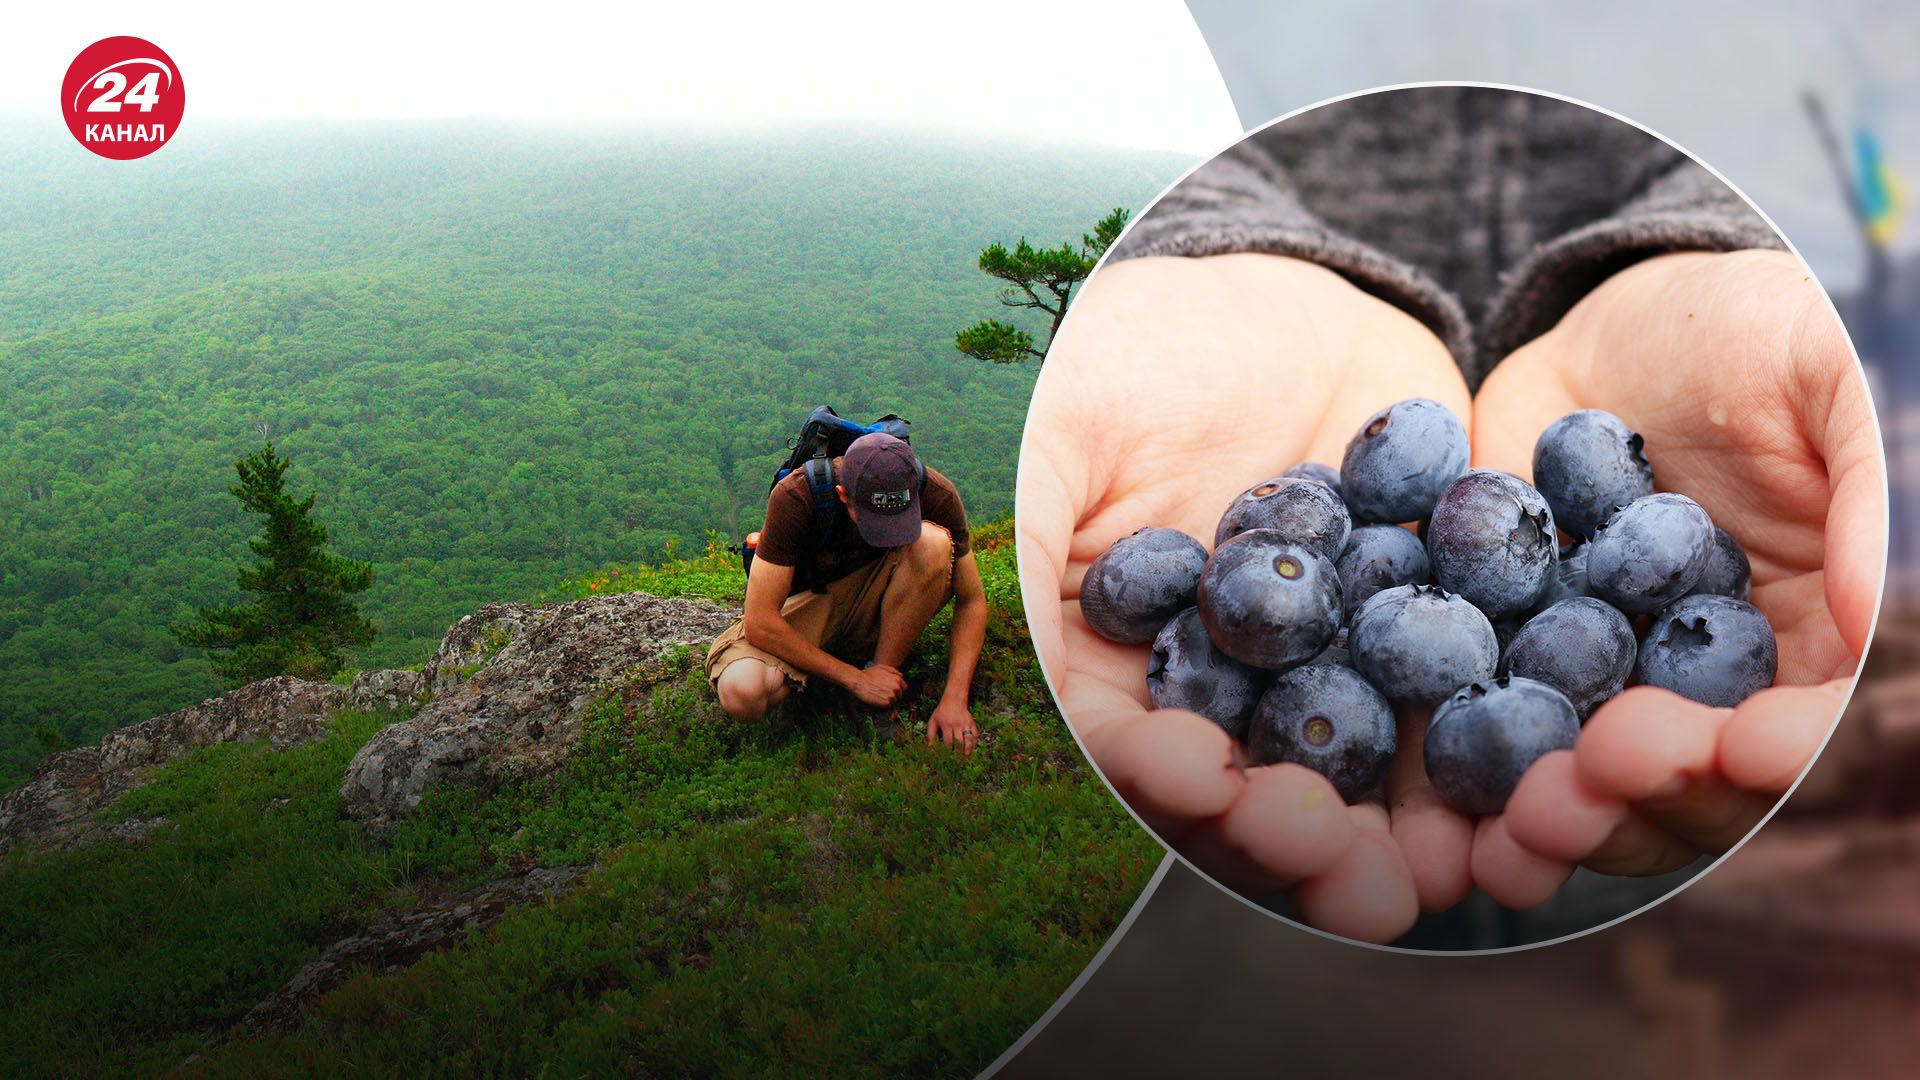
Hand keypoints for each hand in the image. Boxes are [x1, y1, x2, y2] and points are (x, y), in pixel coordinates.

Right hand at [843, 663, 906, 707]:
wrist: (858, 681)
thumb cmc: (868, 673)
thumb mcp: (882, 667)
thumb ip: (893, 671)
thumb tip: (901, 676)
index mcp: (898, 679)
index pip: (904, 688)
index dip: (897, 689)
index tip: (891, 690)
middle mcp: (897, 687)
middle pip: (899, 696)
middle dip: (893, 695)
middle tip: (882, 694)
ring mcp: (892, 695)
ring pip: (893, 701)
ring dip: (887, 700)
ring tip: (878, 696)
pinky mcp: (886, 703)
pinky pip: (888, 706)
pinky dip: (883, 704)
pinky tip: (877, 700)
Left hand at [929, 697, 979, 753]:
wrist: (954, 699)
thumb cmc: (942, 711)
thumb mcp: (933, 721)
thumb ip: (931, 734)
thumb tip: (930, 748)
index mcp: (946, 724)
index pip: (948, 741)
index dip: (948, 751)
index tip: (946, 757)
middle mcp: (957, 724)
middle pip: (959, 741)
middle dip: (958, 752)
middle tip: (957, 760)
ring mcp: (965, 723)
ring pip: (969, 738)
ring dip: (968, 748)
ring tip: (965, 755)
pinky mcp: (971, 722)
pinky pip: (975, 733)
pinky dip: (974, 741)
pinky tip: (971, 747)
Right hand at [1019, 253, 1478, 942]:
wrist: (1265, 290)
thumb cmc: (1126, 350)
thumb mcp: (1060, 429)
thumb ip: (1035, 544)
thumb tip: (1019, 665)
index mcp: (1132, 670)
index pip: (1140, 750)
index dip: (1169, 780)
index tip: (1206, 786)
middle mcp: (1239, 690)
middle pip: (1266, 790)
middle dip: (1310, 841)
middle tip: (1356, 882)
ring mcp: (1341, 664)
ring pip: (1379, 768)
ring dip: (1418, 830)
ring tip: (1458, 869)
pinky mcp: (1435, 621)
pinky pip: (1476, 687)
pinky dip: (1510, 734)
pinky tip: (1547, 769)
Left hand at [1470, 250, 1884, 904]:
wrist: (1612, 318)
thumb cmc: (1750, 330)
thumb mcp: (1820, 373)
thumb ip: (1860, 487)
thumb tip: (1872, 620)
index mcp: (1806, 633)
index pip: (1804, 719)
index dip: (1779, 749)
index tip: (1745, 750)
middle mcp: (1705, 678)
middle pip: (1693, 780)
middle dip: (1654, 796)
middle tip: (1600, 780)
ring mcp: (1605, 675)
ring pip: (1591, 779)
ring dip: (1561, 812)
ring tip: (1518, 818)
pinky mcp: (1511, 653)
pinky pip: (1490, 726)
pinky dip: (1468, 777)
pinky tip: (1444, 799)